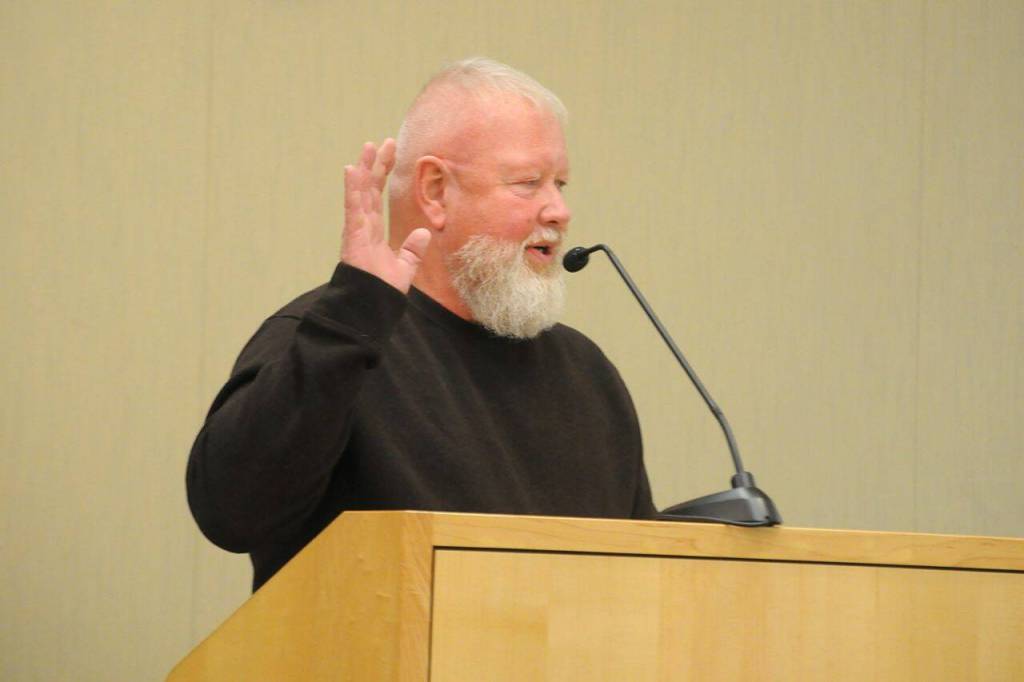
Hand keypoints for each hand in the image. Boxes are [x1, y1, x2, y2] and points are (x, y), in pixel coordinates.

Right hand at [341, 139, 430, 292]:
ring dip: (364, 169)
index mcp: (373, 230)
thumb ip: (413, 250)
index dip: (382, 174)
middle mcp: (362, 225)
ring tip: (368, 147)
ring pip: (360, 192)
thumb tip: (424, 233)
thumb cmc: (382, 290)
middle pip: (369, 188)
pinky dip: (352, 188)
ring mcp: (356, 228)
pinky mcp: (352, 234)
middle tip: (383, 142)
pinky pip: (353, 207)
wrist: (371, 305)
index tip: (390, 153)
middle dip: (376, 165)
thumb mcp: (404, 267)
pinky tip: (352, 169)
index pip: (377, 195)